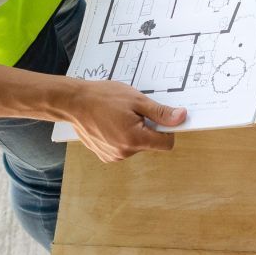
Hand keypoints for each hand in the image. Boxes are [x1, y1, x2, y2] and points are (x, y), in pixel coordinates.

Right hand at [60, 78, 186, 161]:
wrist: (74, 102)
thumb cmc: (103, 97)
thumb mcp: (136, 100)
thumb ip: (160, 112)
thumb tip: (181, 118)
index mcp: (134, 139)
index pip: (166, 143)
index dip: (167, 130)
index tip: (161, 117)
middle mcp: (124, 153)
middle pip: (150, 143)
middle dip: (147, 128)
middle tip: (133, 111)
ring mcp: (113, 156)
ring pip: (137, 145)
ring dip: (134, 132)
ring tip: (119, 116)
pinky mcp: (105, 155)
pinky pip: (124, 148)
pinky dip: (122, 137)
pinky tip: (111, 124)